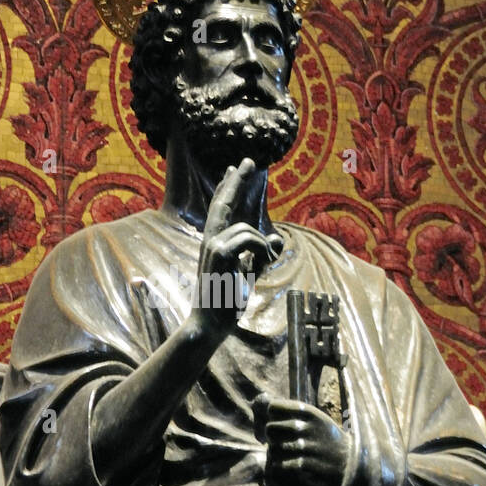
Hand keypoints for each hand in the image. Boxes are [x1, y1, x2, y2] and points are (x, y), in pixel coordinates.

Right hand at [193, 158, 282, 339]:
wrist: (208, 324)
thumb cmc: (226, 303)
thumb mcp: (249, 275)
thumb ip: (261, 256)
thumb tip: (277, 237)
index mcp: (215, 244)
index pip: (221, 210)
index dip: (226, 189)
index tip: (230, 170)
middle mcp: (210, 241)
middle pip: (224, 204)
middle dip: (237, 182)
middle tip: (248, 161)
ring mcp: (212, 246)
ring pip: (248, 230)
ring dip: (262, 246)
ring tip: (262, 264)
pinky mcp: (219, 254)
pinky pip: (250, 240)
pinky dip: (261, 251)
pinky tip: (260, 264)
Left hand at [262, 397, 348, 485]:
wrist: (351, 466)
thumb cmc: (327, 441)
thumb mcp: (315, 420)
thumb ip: (290, 412)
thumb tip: (259, 399)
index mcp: (308, 412)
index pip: (273, 407)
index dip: (270, 418)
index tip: (277, 427)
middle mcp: (306, 427)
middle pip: (270, 428)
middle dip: (272, 439)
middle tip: (280, 445)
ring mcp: (305, 447)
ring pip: (272, 449)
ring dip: (277, 456)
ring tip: (289, 459)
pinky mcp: (305, 466)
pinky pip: (278, 466)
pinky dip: (281, 469)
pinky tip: (292, 469)